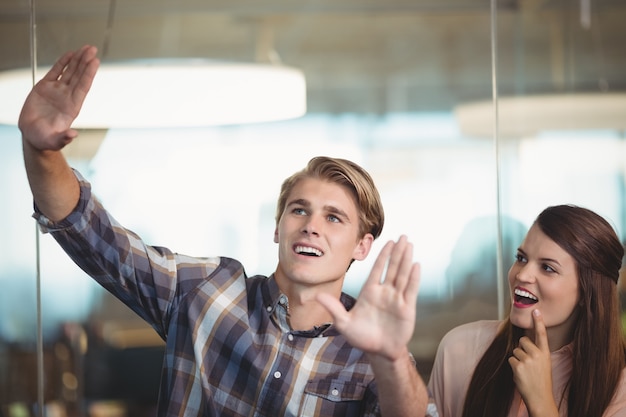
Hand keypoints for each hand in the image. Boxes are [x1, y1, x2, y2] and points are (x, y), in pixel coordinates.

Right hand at [18, 44, 99, 150]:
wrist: (33, 135)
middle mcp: (67, 97)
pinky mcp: (45, 87)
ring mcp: (57, 91)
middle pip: (78, 76)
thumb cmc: (44, 139)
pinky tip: (70, 54)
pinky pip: (56, 72)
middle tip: (92, 49)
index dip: (88, 74)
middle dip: (85, 62)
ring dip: (78, 60)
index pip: (83, 87)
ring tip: (86, 48)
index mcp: (72, 107)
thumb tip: (73, 136)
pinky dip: (63, 63)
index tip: (95, 62)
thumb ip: (63, 138)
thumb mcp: (53, 141)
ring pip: (70, 72)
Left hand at [317, 235, 420, 360]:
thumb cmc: (362, 337)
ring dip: (406, 259)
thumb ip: (333, 308)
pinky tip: (415, 265)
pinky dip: (413, 278)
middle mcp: (384, 292)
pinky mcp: (407, 308)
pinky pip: (410, 290)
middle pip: (392, 268)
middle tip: (403, 236)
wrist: (379, 352)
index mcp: (370, 292)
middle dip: (397, 252)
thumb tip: (317, 295)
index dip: (383, 255)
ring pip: (402, 275)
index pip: (377, 269)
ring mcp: (396, 299)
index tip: (388, 241)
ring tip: (409, 245)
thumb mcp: (344, 323)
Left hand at [508, 309, 558, 415]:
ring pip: (515, 351)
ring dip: (518, 359)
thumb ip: (536, 352)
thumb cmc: (541, 380)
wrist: (540, 398)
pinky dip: (514, 367)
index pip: (542, 335)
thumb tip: (524, 342)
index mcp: (545, 353)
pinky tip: (521, 375)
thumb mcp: (544, 364)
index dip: (538, 322)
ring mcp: (527, 360)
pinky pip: (511, 359)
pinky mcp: (518, 366)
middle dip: (521, 348)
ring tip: (526, 371)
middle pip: (522, 341)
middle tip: (527, 361)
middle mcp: (537, 354)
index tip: (536, 311)